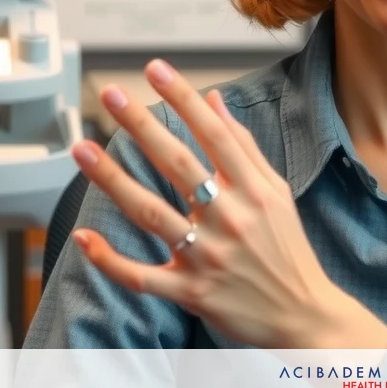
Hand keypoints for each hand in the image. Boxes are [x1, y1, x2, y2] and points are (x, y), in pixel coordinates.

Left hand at [69, 59, 386, 348]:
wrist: (304, 317)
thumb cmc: (288, 250)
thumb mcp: (277, 192)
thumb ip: (244, 146)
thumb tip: (214, 100)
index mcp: (254, 191)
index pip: (214, 134)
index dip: (183, 99)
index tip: (155, 70)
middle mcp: (230, 219)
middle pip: (178, 164)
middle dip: (141, 125)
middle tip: (110, 94)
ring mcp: (207, 256)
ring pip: (150, 212)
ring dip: (112, 178)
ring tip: (82, 148)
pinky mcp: (191, 292)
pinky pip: (141, 276)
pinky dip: (110, 259)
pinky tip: (83, 236)